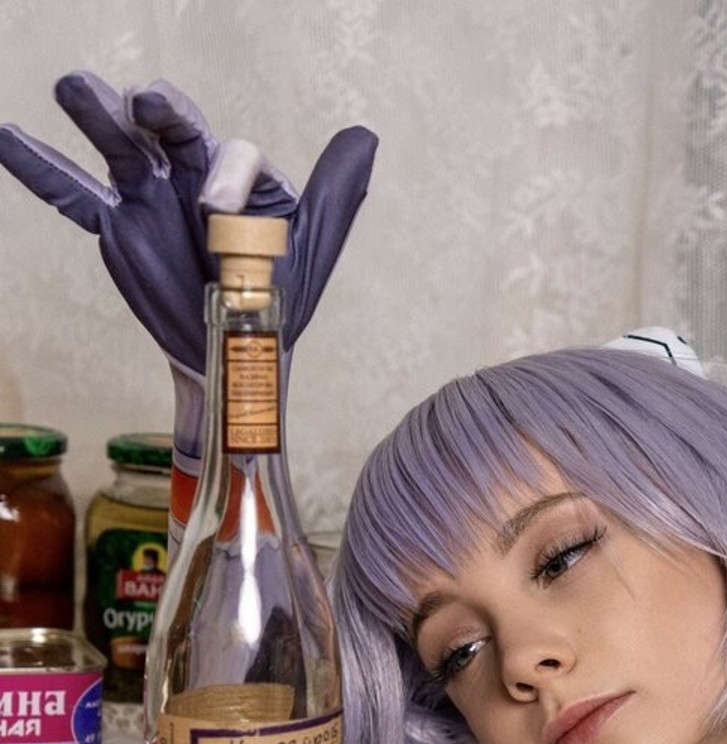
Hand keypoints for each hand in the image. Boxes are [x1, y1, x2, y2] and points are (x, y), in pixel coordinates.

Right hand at [0, 73, 376, 377]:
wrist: (235, 349)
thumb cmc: (277, 294)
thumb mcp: (311, 245)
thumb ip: (334, 194)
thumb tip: (367, 136)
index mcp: (239, 173)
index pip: (230, 155)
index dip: (226, 178)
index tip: (218, 214)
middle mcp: (189, 171)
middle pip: (170, 125)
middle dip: (157, 109)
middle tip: (142, 100)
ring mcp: (148, 195)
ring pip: (119, 144)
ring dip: (96, 114)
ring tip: (73, 85)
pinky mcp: (116, 227)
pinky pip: (74, 195)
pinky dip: (41, 168)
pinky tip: (6, 136)